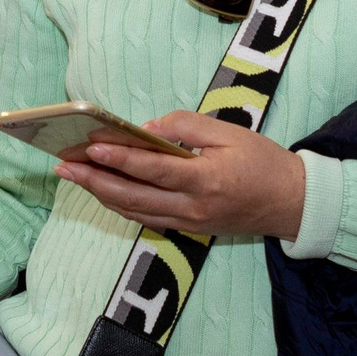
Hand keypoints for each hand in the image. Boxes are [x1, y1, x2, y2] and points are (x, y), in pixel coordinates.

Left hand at [54, 110, 307, 239]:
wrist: (293, 203)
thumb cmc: (263, 162)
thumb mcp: (229, 132)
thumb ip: (186, 126)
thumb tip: (145, 131)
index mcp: (205, 179)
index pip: (152, 169)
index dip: (119, 159)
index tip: (90, 148)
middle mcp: (193, 206)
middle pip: (133, 196)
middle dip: (94, 181)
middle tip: (63, 167)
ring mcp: (190, 222)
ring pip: (135, 211)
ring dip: (101, 194)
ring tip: (74, 176)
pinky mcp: (190, 229)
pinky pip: (147, 218)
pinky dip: (121, 205)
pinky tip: (103, 191)